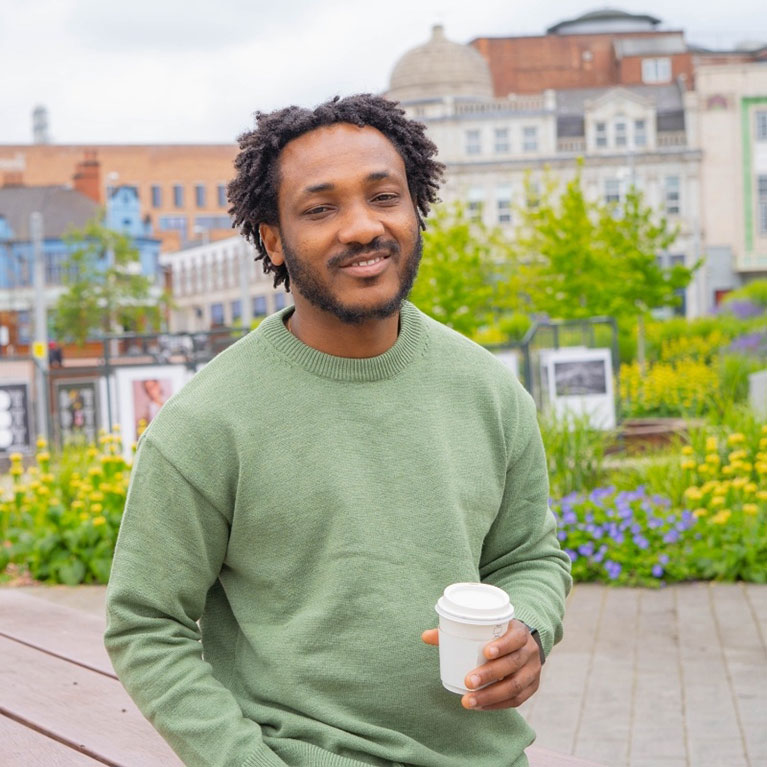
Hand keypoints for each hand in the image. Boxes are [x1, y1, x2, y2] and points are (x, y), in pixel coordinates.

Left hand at [421, 619, 541, 709]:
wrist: (524, 644)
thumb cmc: (498, 634)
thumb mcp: (486, 627)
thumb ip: (457, 631)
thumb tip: (425, 636)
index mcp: (520, 632)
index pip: (515, 638)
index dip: (503, 645)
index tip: (485, 652)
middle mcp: (530, 652)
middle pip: (513, 664)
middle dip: (490, 674)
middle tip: (468, 681)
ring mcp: (533, 671)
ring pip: (515, 686)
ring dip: (491, 695)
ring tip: (468, 701)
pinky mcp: (532, 688)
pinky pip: (516, 700)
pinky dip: (497, 705)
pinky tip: (480, 706)